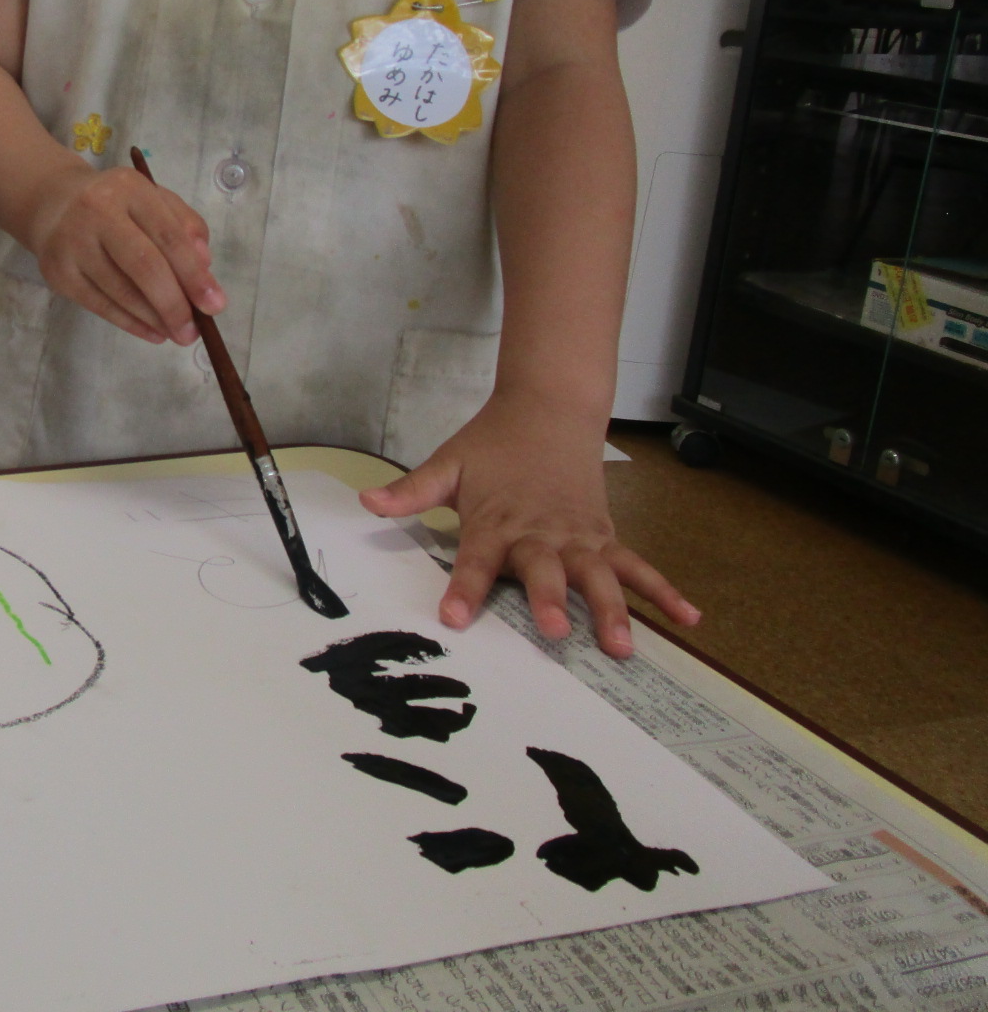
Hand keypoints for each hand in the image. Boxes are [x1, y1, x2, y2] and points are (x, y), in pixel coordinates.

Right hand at [24, 163, 224, 344]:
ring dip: (154, 319)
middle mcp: (97, 211)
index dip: (194, 274)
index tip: (215, 305)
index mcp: (130, 189)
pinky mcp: (58, 272)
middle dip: (174, 304)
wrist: (54, 204)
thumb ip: (185, 226)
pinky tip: (152, 332)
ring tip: (177, 334)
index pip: (169, 236)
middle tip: (193, 332)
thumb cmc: (117, 205)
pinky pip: (99, 305)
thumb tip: (204, 267)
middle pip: (144, 265)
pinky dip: (129, 323)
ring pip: (121, 291)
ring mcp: (73, 243)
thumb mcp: (154, 199)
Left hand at [356, 394, 696, 656]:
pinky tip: (689, 618)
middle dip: (548, 599)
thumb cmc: (494, 445)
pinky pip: (636, 566)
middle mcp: (540, 532)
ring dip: (611, 608)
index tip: (453, 617)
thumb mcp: (448, 464)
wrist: (548, 409)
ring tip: (621, 645)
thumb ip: (411, 491)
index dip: (464, 587)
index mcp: (497, 520)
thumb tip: (366, 502)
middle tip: (552, 632)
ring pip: (598, 574)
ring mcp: (578, 536)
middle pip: (544, 569)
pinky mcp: (604, 536)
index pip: (476, 558)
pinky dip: (664, 591)